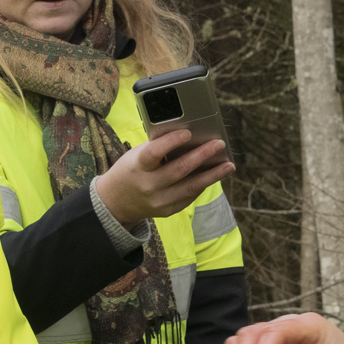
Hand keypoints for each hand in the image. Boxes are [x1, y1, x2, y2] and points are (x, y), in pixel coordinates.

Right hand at [91, 130, 233, 224]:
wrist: (115, 202)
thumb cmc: (130, 170)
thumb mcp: (136, 155)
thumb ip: (158, 148)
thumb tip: (189, 137)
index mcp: (138, 167)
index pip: (155, 152)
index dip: (171, 142)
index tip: (188, 132)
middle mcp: (149, 186)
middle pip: (180, 170)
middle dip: (202, 156)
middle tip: (219, 144)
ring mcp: (159, 201)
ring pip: (191, 187)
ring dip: (213, 175)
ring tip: (229, 165)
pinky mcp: (168, 211)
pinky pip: (190, 196)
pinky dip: (203, 184)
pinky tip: (214, 175)